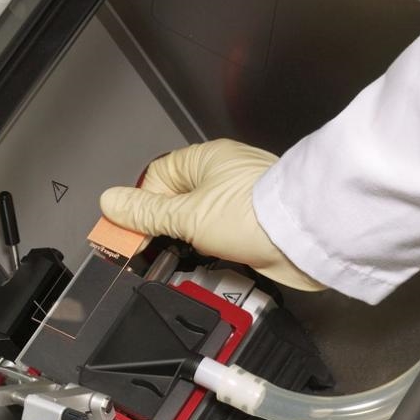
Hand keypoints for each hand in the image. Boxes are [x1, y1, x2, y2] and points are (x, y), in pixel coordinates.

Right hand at [100, 139, 322, 290]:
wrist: (309, 237)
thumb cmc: (253, 215)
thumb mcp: (188, 216)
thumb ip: (147, 213)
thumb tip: (109, 201)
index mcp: (204, 161)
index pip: (156, 179)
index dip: (142, 208)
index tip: (134, 237)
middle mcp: (221, 175)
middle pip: (176, 200)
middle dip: (165, 226)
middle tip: (159, 249)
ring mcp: (239, 199)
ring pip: (198, 218)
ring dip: (189, 239)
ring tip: (188, 254)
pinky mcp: (254, 223)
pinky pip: (220, 233)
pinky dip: (212, 247)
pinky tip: (212, 258)